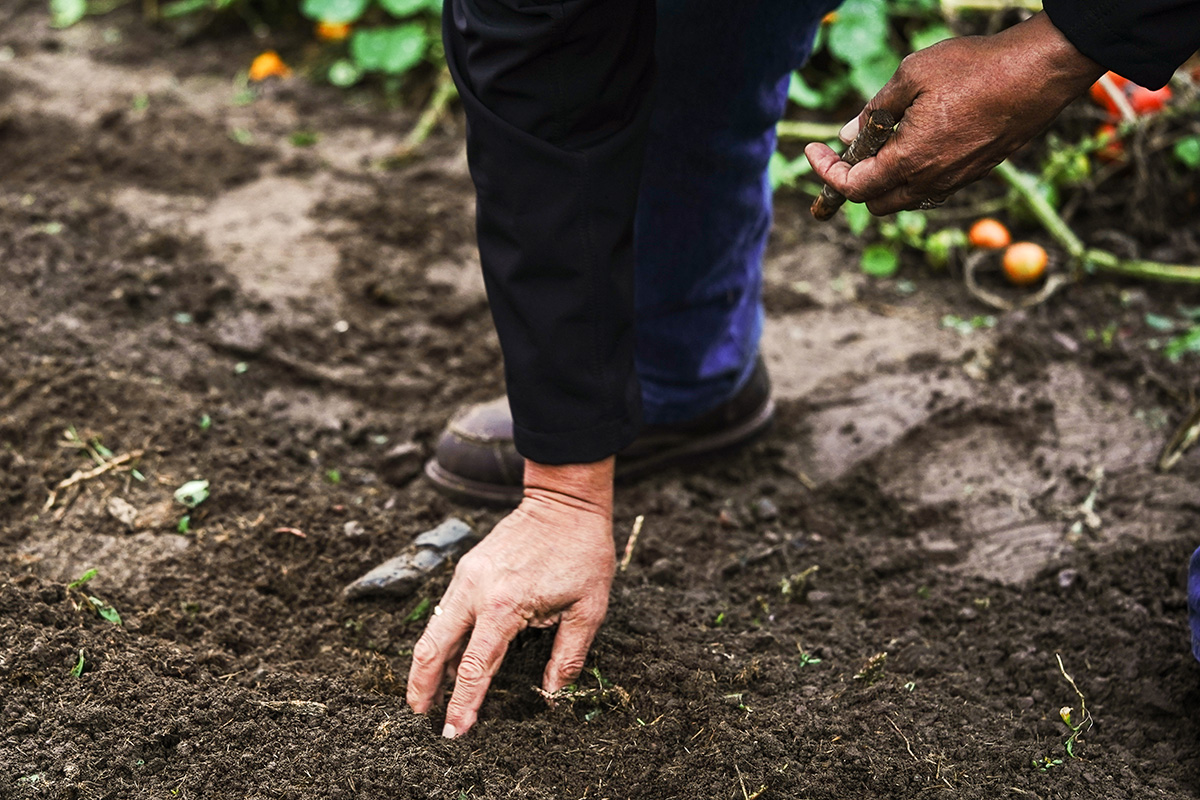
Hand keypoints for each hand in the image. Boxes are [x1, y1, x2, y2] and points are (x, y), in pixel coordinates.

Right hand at [406, 458, 615, 737]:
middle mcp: (477, 591)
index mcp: (506, 606)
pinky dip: (442, 637)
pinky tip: (450, 657)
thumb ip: (567, 656)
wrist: (565, 502)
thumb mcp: (588, 609)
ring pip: (434, 628)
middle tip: (420, 716)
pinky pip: (448, 609)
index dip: (463, 702)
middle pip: (433, 647)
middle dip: (421, 685)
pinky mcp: (469, 567)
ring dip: (427, 663)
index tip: (455, 729)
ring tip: (426, 694)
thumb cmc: (582, 553)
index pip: (475, 666)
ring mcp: (468, 576)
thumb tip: (552, 694)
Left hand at [805, 12, 1102, 214]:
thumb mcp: (912, 76)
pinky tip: (914, 146)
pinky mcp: (974, 174)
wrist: (1038, 74)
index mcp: (909, 161)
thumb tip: (849, 134)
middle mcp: (930, 181)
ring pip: (904, 200)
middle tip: (846, 151)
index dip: (825, 172)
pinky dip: (911, 178)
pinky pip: (930, 190)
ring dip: (884, 182)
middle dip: (853, 183)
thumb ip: (875, 110)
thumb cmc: (974, 68)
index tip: (813, 151)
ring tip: (881, 144)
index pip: (853, 187)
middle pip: (876, 203)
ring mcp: (955, 181)